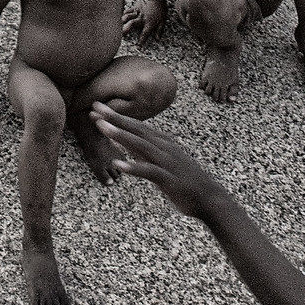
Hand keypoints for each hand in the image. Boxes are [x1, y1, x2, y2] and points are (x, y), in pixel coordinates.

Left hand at [89, 106, 229, 218]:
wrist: (208, 198)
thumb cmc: (184, 180)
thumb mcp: (162, 160)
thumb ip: (143, 151)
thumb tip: (124, 141)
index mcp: (162, 142)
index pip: (136, 126)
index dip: (117, 116)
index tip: (98, 108)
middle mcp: (164, 148)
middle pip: (136, 130)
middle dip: (115, 118)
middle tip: (95, 107)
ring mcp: (167, 162)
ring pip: (140, 146)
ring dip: (120, 135)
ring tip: (101, 127)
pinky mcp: (169, 179)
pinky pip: (149, 171)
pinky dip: (134, 167)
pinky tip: (118, 165)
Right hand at [122, 0, 166, 46]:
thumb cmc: (160, 10)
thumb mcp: (163, 21)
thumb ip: (160, 30)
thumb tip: (157, 39)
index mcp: (149, 23)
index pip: (144, 34)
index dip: (141, 41)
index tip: (138, 47)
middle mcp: (141, 19)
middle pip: (132, 24)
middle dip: (126, 30)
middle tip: (122, 35)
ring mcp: (137, 13)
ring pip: (127, 17)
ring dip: (122, 21)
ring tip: (118, 25)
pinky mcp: (134, 8)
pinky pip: (127, 11)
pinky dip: (123, 14)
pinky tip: (120, 19)